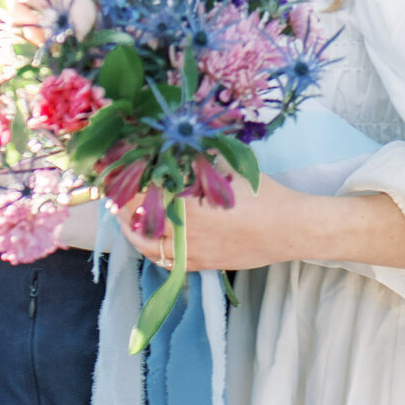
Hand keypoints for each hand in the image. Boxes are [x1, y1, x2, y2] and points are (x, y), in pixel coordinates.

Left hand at [116, 173, 310, 272]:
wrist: (289, 229)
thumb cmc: (262, 195)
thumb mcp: (228, 167)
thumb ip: (198, 157)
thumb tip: (177, 140)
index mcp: (187, 205)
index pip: (141, 194)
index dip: (124, 183)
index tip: (115, 171)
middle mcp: (183, 232)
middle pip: (138, 220)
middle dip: (122, 206)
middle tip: (114, 192)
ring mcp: (191, 252)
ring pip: (147, 246)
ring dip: (132, 231)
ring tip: (125, 216)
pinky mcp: (202, 264)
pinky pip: (167, 262)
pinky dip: (152, 250)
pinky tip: (150, 237)